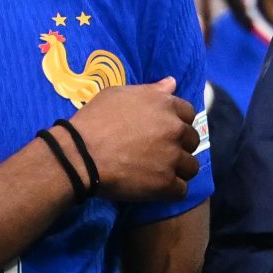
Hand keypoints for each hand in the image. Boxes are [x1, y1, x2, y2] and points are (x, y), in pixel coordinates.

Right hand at [68, 81, 199, 203]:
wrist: (79, 154)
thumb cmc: (94, 120)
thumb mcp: (118, 94)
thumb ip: (150, 91)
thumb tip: (172, 82)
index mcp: (165, 105)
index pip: (189, 113)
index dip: (177, 123)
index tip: (162, 131)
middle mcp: (174, 129)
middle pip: (192, 140)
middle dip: (179, 146)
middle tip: (158, 153)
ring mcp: (172, 157)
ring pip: (191, 167)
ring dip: (178, 170)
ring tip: (157, 172)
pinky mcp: (166, 183)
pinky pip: (181, 190)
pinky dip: (169, 190)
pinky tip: (154, 187)